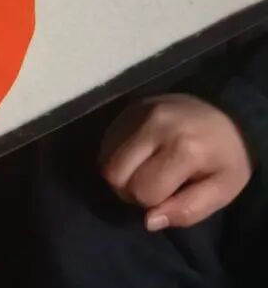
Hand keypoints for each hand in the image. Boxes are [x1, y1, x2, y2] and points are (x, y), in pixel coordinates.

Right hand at [100, 93, 252, 231]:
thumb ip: (188, 210)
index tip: (167, 197)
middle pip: (115, 174)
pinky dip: (116, 156)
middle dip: (128, 190)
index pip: (144, 191)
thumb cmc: (225, 158)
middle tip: (148, 187)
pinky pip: (106, 141)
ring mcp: (138, 113)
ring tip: (141, 171)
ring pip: (105, 157)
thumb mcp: (222, 191)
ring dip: (120, 173)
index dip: (152, 203)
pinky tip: (136, 156)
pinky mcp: (128, 107)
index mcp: (184, 150)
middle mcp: (155, 126)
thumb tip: (148, 221)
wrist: (225, 114)